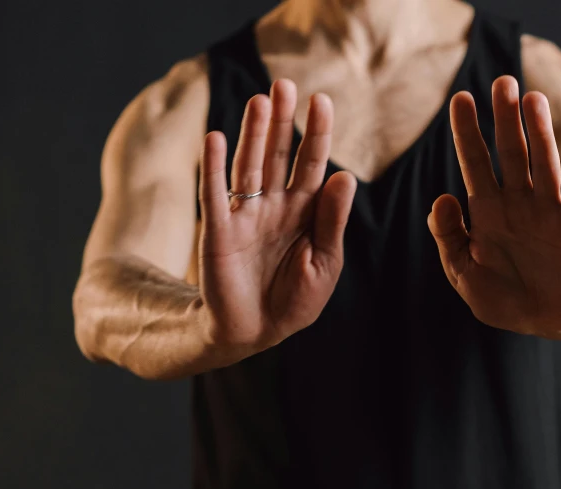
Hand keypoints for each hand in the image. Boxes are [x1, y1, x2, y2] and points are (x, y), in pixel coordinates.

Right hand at [197, 79, 356, 362]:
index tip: (322, 100)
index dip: (317, 133)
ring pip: (249, 166)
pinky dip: (214, 167)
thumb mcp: (325, 263)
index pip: (312, 164)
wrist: (257, 331)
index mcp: (305, 212)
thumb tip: (346, 175)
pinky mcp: (219, 231)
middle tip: (284, 84)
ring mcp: (246, 215)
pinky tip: (216, 138)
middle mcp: (275, 205)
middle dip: (282, 121)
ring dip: (253, 134)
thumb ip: (333, 221)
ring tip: (260, 101)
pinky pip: (215, 194)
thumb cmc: (296, 299)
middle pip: (277, 155)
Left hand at [427, 76, 560, 338]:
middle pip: (510, 153)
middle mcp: (517, 203)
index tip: (461, 98)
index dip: (467, 132)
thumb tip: (441, 198)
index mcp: (486, 211)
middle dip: (505, 119)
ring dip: (538, 132)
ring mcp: (546, 212)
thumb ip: (448, 237)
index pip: (475, 162)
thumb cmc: (501, 296)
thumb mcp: (462, 271)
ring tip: (533, 99)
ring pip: (543, 164)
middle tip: (502, 81)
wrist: (543, 320)